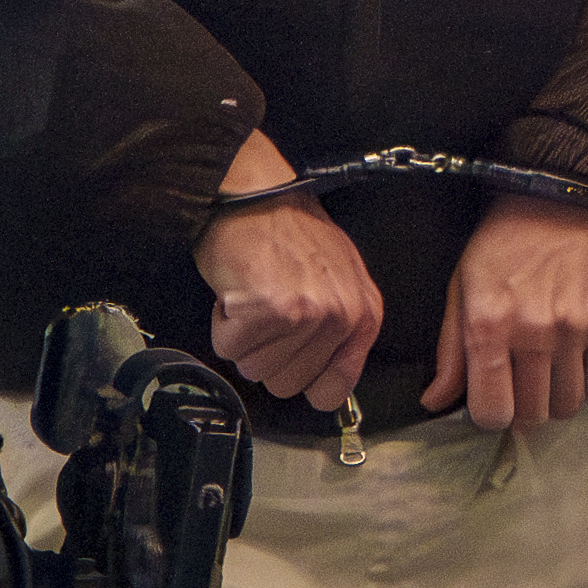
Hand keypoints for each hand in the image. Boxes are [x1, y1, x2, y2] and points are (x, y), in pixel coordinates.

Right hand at [196, 129, 383, 409]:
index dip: (300, 378)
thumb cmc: (290, 233)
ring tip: (253, 295)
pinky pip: (230, 348)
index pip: (332, 392)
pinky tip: (237, 292)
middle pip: (287, 386)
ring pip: (256, 370)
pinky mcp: (267, 310)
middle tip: (267, 309)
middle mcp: (340, 316)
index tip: (287, 354)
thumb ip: (340, 330)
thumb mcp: (339, 279)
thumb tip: (326, 384)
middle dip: (267, 353)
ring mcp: (305, 314)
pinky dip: (224, 324)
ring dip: (245, 338)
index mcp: (364, 315)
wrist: (256, 195)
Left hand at [423, 192, 587, 431]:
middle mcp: (533, 330)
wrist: (556, 199)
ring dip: (557, 397)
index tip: (494, 400)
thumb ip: (450, 352)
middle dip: (524, 408)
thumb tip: (435, 401)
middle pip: (533, 415)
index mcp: (487, 324)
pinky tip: (576, 358)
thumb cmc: (502, 245)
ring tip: (550, 370)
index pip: (492, 412)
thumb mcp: (461, 288)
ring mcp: (576, 328)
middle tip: (522, 384)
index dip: (491, 414)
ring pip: (569, 405)